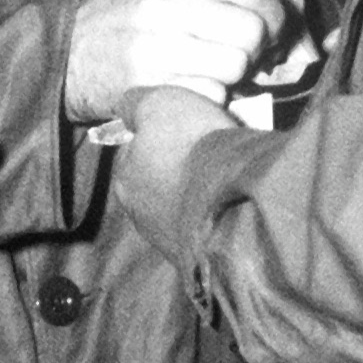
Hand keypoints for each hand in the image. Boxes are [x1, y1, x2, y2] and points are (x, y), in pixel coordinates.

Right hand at [65, 0, 288, 121]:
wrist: (67, 52)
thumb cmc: (131, 16)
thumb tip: (300, 12)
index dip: (277, 13)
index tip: (276, 30)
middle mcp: (162, 1)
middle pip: (251, 30)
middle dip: (259, 49)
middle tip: (245, 55)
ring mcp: (152, 45)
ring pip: (236, 65)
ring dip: (236, 75)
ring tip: (216, 70)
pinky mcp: (148, 85)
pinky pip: (212, 95)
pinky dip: (212, 97)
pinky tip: (194, 87)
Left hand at [113, 85, 238, 261]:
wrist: (233, 205)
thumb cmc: (191, 148)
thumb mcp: (159, 104)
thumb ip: (136, 103)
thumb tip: (126, 107)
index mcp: (125, 179)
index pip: (135, 151)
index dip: (161, 136)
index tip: (187, 130)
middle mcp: (140, 215)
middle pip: (160, 181)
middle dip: (179, 168)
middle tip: (209, 152)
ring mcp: (171, 241)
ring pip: (185, 206)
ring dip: (200, 193)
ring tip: (228, 177)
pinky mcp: (202, 259)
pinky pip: (209, 226)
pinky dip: (220, 214)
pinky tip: (237, 201)